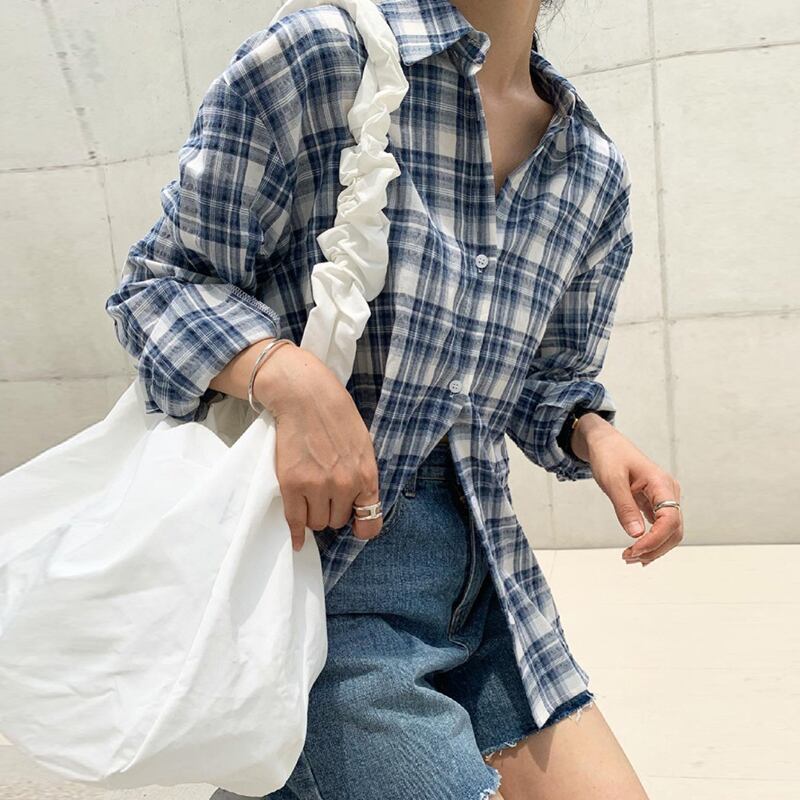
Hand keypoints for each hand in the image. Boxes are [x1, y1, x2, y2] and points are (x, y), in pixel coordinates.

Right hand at [253, 343, 386, 550]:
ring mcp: (317, 486)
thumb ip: (363, 477)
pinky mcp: (292, 484)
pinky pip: (295, 521)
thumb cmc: (336, 418)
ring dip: (314, 514)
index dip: (361, 526)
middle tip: (324, 493)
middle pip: (338, 522)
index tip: (354, 523)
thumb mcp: (363, 447)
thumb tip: (359, 505)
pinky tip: (298, 540)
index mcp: (366, 476)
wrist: (306, 397)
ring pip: (317, 523)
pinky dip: (296, 533)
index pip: (370, 523)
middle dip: (332, 511)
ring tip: (310, 495)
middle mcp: (344, 485)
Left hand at [573, 414, 683, 565]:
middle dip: (654, 548)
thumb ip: (624, 507)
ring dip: (654, 548)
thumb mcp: (612, 480)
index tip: (635, 549)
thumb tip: (636, 535)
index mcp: (661, 483)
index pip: (670, 520)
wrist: (605, 443)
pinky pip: (661, 527)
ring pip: (669, 532)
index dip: (655, 539)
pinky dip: (652, 541)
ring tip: (630, 557)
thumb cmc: (609, 455)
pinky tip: (639, 551)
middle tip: (628, 557)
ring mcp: (664, 498)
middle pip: (674, 530)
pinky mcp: (655, 503)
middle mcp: (668, 492)